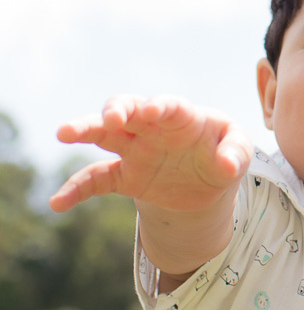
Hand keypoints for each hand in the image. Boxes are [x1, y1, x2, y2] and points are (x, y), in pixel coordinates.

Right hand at [50, 95, 251, 212]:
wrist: (209, 181)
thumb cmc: (224, 152)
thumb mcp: (239, 151)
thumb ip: (236, 154)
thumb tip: (227, 166)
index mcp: (183, 117)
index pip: (169, 106)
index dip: (160, 106)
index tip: (153, 110)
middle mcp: (153, 128)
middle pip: (127, 109)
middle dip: (117, 110)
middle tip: (112, 119)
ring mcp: (135, 151)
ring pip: (103, 134)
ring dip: (84, 129)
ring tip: (64, 132)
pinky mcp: (125, 177)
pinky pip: (95, 180)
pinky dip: (75, 189)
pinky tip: (58, 203)